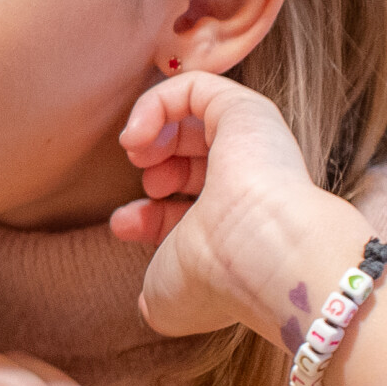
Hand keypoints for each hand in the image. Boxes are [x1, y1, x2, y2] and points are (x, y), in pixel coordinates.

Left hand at [111, 72, 386, 385]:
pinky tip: (136, 136)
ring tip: (138, 154)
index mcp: (239, 227)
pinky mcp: (248, 110)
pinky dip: (153, 103)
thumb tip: (146, 300)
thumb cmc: (218, 279)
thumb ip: (154, 295)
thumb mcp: (170, 297)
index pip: (189, 207)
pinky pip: (194, 85)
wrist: (263, 256)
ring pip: (195, 117)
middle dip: (153, 170)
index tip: (123, 226)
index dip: (147, 214)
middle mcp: (251, 184)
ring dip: (153, 132)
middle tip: (146, 187)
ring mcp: (253, 145)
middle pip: (190, 160)